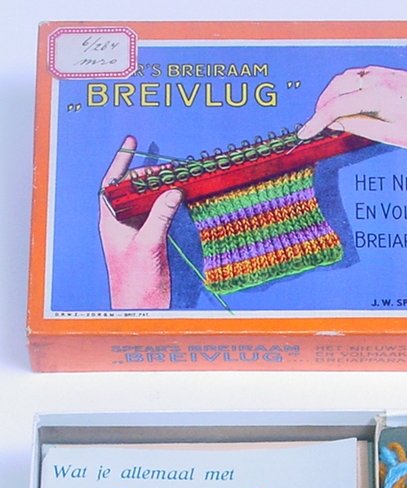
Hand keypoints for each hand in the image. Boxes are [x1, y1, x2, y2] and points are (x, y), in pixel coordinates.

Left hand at [99, 136, 182, 308]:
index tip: (131, 143)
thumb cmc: (135, 282)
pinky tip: (178, 198)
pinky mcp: (151, 241)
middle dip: (148, 176)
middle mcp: (122, 223)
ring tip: (175, 178)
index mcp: (112, 221)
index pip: (113, 184)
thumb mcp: (147, 245)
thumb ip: (160, 216)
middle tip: (168, 168)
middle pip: (133, 190)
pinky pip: (159, 215)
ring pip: (147, 202)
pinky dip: (168, 205)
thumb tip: (172, 192)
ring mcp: (137, 232)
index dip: (121, 162)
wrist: (141, 309)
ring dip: (160, 189)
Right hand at [298, 66, 406, 151]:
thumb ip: (359, 124)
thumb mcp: (389, 135)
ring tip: (329, 115)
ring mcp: (390, 74)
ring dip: (335, 93)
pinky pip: (365, 76)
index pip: (339, 104)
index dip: (318, 119)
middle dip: (323, 103)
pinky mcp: (396, 76)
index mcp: (381, 95)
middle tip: (315, 124)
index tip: (304, 132)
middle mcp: (384, 78)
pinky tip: (348, 103)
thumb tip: (336, 121)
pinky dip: (350, 87)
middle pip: (340, 85)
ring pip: (351, 76)